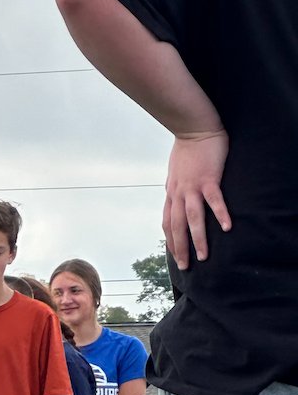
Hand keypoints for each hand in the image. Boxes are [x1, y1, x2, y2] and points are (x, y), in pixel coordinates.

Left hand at [164, 130, 230, 269]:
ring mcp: (193, 187)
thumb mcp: (174, 172)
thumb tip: (172, 196)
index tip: (175, 255)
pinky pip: (214, 200)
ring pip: (192, 219)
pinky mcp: (208, 179)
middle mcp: (178, 194)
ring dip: (197, 239)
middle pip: (177, 227)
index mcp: (171, 194)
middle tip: (185, 267)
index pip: (168, 223)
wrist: (194, 128)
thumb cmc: (186, 149)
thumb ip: (174, 187)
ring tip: (203, 256)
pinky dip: (220, 214)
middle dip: (180, 249)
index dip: (170, 241)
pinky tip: (227, 227)